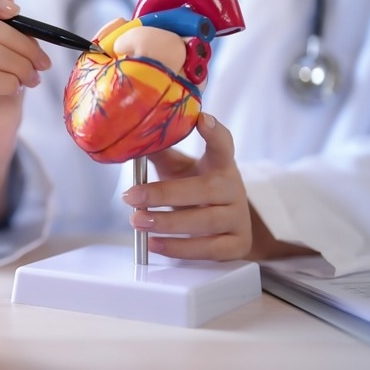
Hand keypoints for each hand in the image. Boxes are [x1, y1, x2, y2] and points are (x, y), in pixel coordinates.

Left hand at [121, 113, 251, 260]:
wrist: (222, 226)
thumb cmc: (195, 191)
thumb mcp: (180, 170)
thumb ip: (160, 154)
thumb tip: (130, 139)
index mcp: (221, 165)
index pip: (223, 145)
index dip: (214, 133)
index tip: (202, 119)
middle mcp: (234, 189)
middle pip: (204, 190)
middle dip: (163, 194)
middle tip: (130, 197)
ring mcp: (239, 218)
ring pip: (205, 221)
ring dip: (167, 223)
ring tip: (137, 221)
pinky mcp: (238, 245)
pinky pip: (208, 250)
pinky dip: (179, 248)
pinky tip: (153, 244)